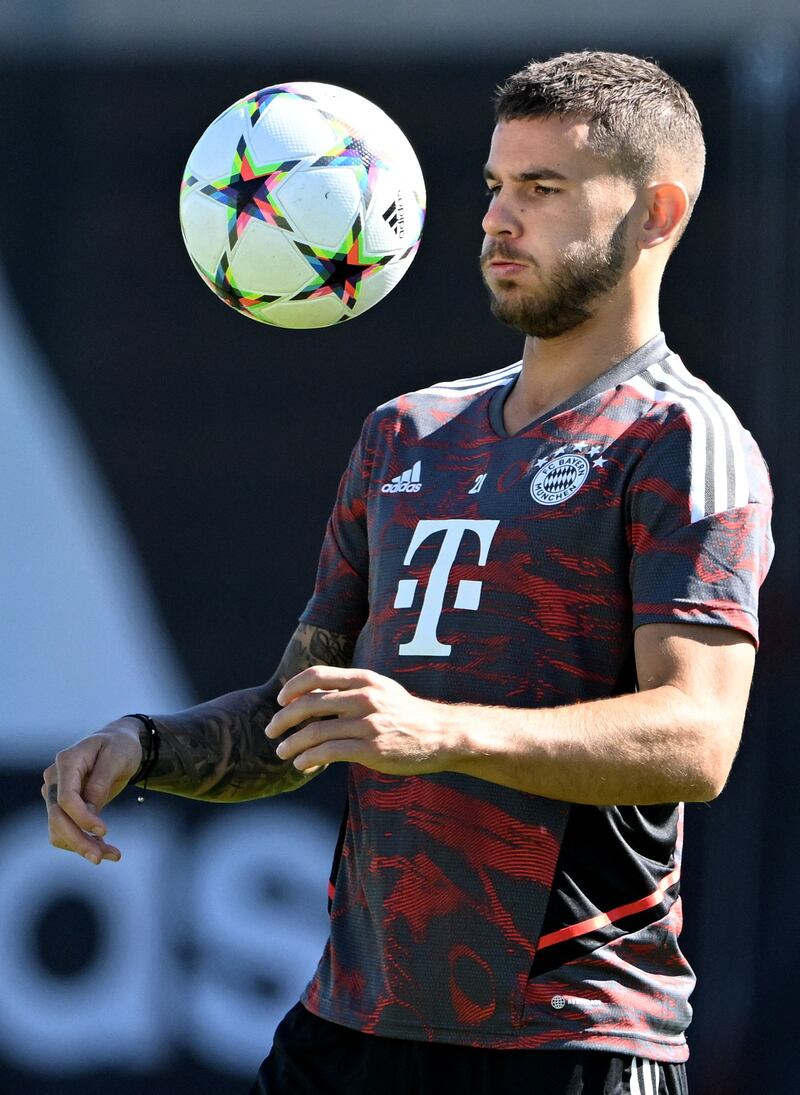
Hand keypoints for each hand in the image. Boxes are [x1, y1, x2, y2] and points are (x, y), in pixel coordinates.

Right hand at [42, 718, 143, 864]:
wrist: (118, 744)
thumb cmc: (120, 747)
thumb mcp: (117, 758)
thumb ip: (100, 782)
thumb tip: (90, 811)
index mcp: (66, 761)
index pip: (65, 798)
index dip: (82, 818)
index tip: (105, 831)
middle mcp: (54, 779)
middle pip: (57, 818)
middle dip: (78, 841)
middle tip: (101, 858)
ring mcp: (54, 794)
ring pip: (59, 830)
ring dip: (82, 846)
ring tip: (112, 854)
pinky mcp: (61, 808)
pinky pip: (65, 832)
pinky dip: (82, 843)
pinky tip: (104, 848)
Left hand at [264, 667, 454, 774]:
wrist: (440, 734)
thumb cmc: (405, 713)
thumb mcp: (380, 690)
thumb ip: (350, 690)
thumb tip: (312, 693)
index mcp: (364, 679)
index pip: (317, 675)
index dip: (293, 687)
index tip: (280, 701)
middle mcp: (365, 698)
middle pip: (309, 703)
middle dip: (284, 718)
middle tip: (271, 730)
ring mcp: (368, 723)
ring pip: (315, 731)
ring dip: (292, 743)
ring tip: (282, 752)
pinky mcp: (371, 748)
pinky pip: (329, 753)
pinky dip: (309, 759)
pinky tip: (302, 765)